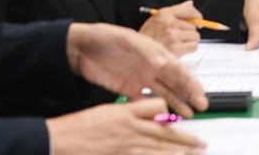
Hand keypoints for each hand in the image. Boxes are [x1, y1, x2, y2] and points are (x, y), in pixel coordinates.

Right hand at [46, 98, 206, 154]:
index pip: (158, 108)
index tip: (181, 120)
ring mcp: (126, 146)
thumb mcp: (107, 111)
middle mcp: (130, 128)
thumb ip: (130, 114)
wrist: (57, 140)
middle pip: (165, 133)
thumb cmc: (79, 126)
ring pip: (159, 149)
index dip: (170, 114)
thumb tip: (151, 116)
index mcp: (127, 112)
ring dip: (178, 153)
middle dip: (186, 140)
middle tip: (202, 144)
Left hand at [66, 22, 207, 116]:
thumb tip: (164, 62)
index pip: (178, 69)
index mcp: (155, 53)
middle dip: (189, 94)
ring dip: (176, 103)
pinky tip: (161, 117)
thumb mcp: (126, 38)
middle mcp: (152, 67)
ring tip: (188, 115)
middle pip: (175, 82)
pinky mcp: (126, 89)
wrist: (80, 48)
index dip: (191, 81)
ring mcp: (140, 79)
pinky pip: (143, 101)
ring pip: (163, 93)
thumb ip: (145, 50)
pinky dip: (153, 109)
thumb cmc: (104, 37)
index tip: (201, 93)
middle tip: (202, 106)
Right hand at [139, 0, 201, 55]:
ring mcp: (171, 36)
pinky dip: (189, 49)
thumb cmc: (148, 38)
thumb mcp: (157, 20)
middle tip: (178, 38)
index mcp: (164, 13)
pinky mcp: (175, 49)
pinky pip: (193, 46)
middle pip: (193, 26)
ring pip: (195, 36)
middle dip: (189, 32)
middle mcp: (168, 23)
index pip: (189, 10)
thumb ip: (175, 11)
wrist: (138, 55)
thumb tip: (191, 3)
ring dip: (190, 41)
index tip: (198, 21)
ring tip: (178, 44)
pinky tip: (179, 51)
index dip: (196, 16)